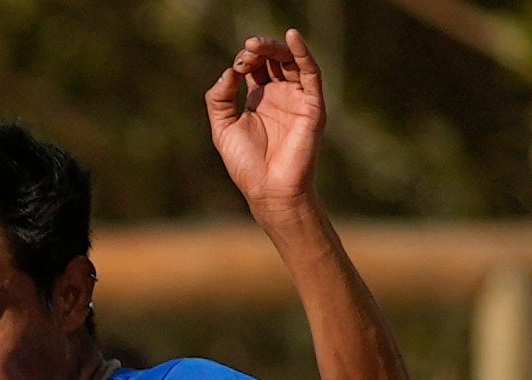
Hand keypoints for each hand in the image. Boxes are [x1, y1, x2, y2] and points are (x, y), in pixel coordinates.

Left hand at [206, 30, 325, 217]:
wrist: (268, 190)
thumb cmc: (246, 165)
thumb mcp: (223, 129)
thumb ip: (219, 99)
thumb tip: (229, 71)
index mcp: (259, 99)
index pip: (255, 66)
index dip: (245, 60)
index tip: (236, 66)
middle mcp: (280, 95)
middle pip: (273, 59)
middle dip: (260, 50)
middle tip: (248, 48)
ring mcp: (297, 98)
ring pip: (291, 61)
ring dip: (276, 49)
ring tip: (258, 45)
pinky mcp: (312, 105)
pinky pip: (311, 73)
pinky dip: (303, 53)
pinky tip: (291, 37)